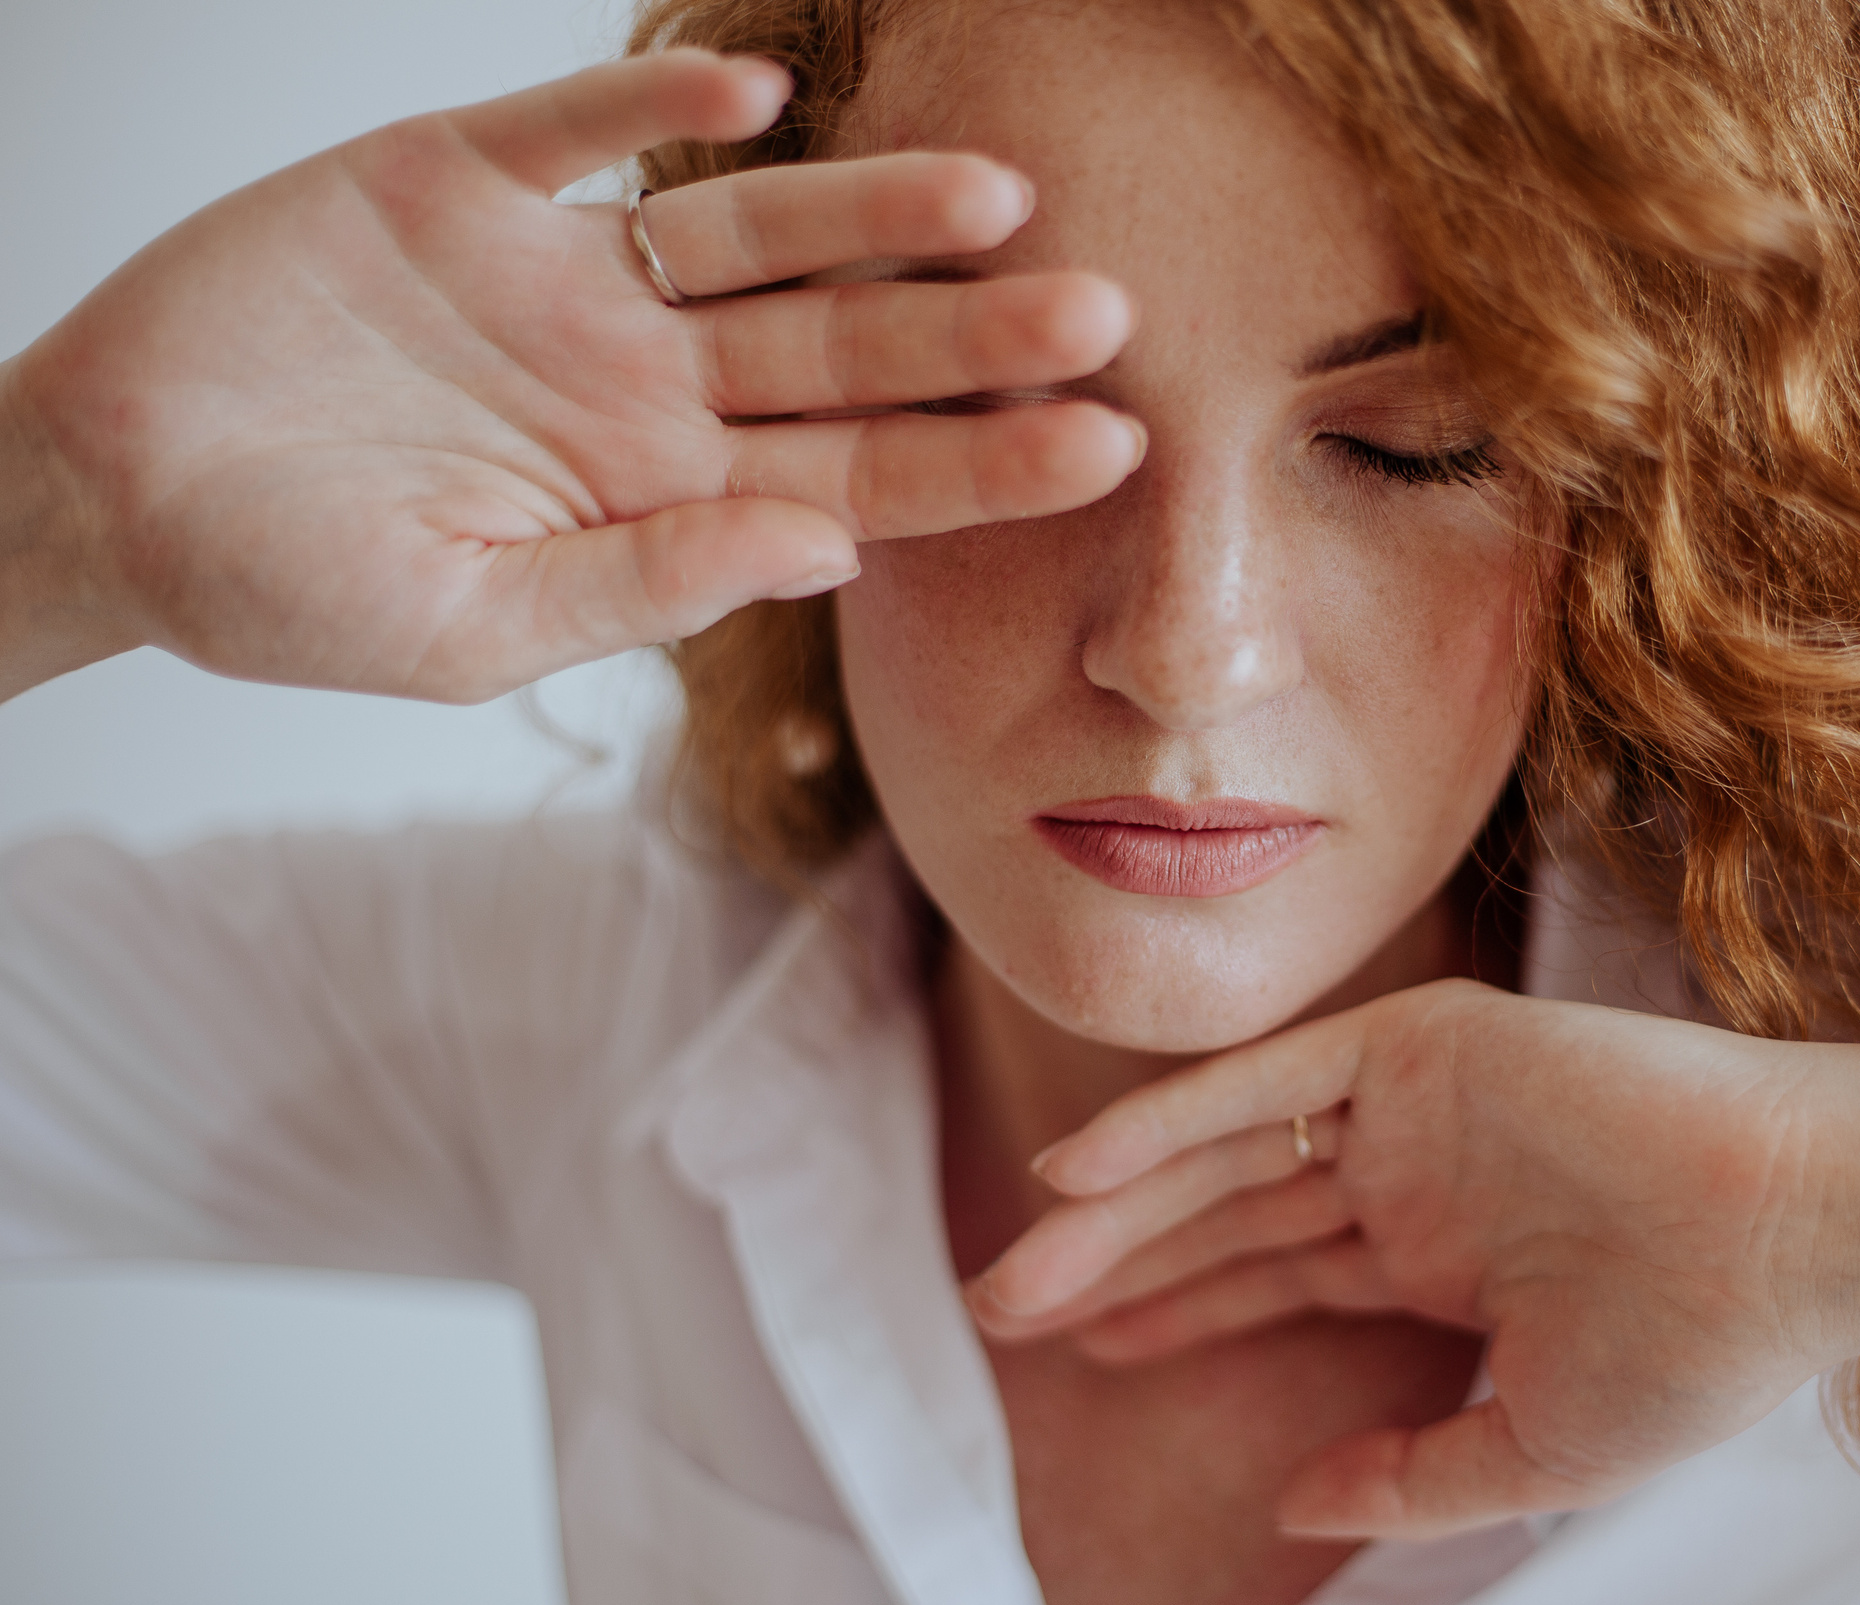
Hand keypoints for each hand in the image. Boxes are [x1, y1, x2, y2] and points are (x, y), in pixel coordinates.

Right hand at [0, 51, 1139, 702]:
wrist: (116, 498)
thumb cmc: (290, 590)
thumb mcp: (473, 627)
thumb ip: (648, 583)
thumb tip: (829, 547)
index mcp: (664, 495)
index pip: (864, 478)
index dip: (985, 463)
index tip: (1115, 446)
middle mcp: (644, 382)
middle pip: (844, 347)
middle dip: (971, 334)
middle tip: (1107, 310)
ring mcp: (562, 279)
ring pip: (750, 232)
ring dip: (868, 208)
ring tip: (997, 191)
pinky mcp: (456, 184)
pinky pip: (575, 131)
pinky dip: (656, 110)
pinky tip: (754, 93)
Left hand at [970, 980, 1859, 1538]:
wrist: (1802, 1236)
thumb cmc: (1704, 1345)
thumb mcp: (1537, 1450)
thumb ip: (1411, 1477)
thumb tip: (1294, 1509)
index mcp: (1449, 1260)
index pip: (1282, 1281)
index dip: (1182, 1310)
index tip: (1088, 1348)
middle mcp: (1421, 1176)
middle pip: (1234, 1218)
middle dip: (1120, 1264)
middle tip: (1007, 1311)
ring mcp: (1420, 1108)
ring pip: (1233, 1153)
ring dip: (1121, 1205)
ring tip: (1019, 1265)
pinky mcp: (1426, 1046)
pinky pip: (1270, 1083)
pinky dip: (1174, 1119)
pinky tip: (1084, 1169)